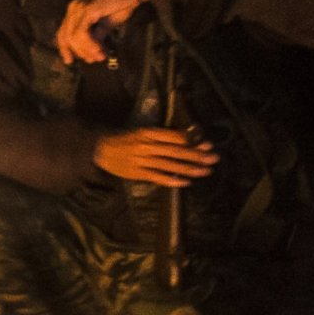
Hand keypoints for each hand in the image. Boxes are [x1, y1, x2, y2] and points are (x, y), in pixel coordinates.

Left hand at [56, 0, 150, 66]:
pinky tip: (99, 50)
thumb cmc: (121, 4)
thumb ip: (97, 36)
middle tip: (93, 60)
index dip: (64, 48)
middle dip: (78, 52)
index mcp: (75, 10)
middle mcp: (73, 8)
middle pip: (65, 36)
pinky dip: (89, 44)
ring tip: (99, 57)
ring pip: (73, 36)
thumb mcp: (106, 24)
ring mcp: (79, 8)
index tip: (69, 61)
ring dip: (86, 50)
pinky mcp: (87, 10)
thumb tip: (92, 53)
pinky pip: (81, 32)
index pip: (62, 33)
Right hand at [94, 126, 218, 188]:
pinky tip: (185, 182)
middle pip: (175, 151)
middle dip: (196, 155)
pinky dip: (172, 180)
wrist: (100, 149)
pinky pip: (157, 177)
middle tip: (213, 158)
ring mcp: (141, 160)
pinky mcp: (137, 173)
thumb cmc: (125, 139)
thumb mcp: (142, 132)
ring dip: (189, 168)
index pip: (174, 137)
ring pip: (169, 165)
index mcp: (147, 133)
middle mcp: (145, 146)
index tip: (207, 144)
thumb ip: (162, 136)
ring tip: (205, 171)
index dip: (192, 141)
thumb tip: (187, 138)